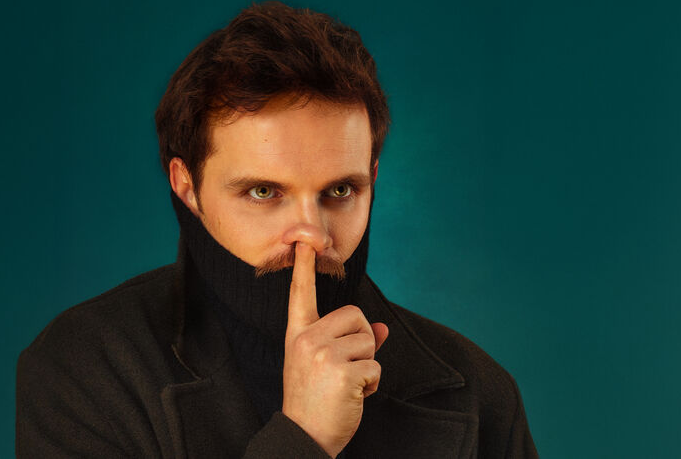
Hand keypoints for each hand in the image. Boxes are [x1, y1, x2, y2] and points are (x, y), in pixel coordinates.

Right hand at [281, 242, 388, 457]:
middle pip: (356, 316)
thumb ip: (348, 344)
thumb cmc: (314, 402)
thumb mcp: (321, 368)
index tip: (304, 242)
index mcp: (298, 335)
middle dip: (363, 341)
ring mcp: (323, 354)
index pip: (301, 295)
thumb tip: (382, 330)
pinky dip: (372, 384)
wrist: (303, 438)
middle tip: (348, 368)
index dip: (304, 268)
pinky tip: (354, 395)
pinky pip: (375, 366)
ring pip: (369, 341)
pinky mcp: (342, 371)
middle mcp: (308, 339)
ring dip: (368, 365)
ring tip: (347, 385)